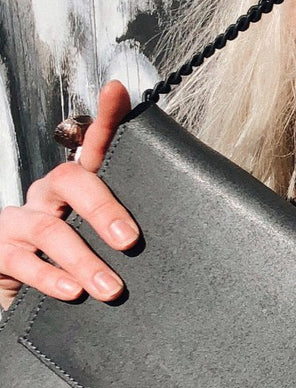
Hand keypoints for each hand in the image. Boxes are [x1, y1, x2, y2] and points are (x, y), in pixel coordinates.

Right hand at [0, 80, 138, 310]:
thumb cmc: (77, 262)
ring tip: (111, 288)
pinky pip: (21, 260)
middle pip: (71, 181)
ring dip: (84, 261)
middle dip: (103, 209)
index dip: (105, 118)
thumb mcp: (105, 240)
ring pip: (50, 230)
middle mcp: (47, 195)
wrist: (27, 295)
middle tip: (131, 241)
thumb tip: (184, 232)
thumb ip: (128, 228)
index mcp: (77, 186)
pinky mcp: (0, 251)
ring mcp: (19, 221)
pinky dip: (50, 278)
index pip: (94, 145)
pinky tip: (73, 292)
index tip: (117, 92)